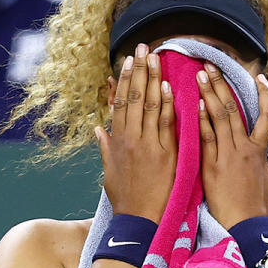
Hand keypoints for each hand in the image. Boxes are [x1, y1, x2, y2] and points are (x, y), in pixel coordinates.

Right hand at [96, 44, 176, 222]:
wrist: (140, 220)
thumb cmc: (126, 198)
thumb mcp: (109, 171)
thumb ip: (106, 146)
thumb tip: (98, 128)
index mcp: (117, 141)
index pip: (120, 103)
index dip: (124, 80)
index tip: (128, 60)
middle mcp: (130, 139)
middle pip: (134, 98)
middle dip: (139, 71)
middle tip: (144, 47)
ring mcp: (148, 145)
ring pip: (149, 106)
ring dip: (153, 80)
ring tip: (156, 58)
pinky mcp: (165, 155)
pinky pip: (166, 125)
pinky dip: (167, 105)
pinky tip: (169, 87)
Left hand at [196, 62, 267, 229]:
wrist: (246, 225)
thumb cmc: (258, 206)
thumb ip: (262, 159)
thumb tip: (261, 148)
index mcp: (260, 150)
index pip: (267, 115)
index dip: (264, 94)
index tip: (259, 77)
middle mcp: (245, 148)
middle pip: (234, 109)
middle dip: (223, 85)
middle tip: (211, 65)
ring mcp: (228, 155)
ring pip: (220, 118)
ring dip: (209, 94)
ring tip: (200, 74)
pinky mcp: (213, 165)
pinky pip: (207, 138)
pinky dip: (201, 120)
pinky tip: (194, 105)